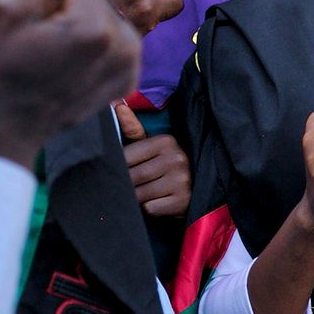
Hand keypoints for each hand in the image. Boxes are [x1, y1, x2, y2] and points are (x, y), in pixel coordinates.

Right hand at [0, 0, 141, 163]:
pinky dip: (91, 45)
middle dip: (64, 3)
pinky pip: (112, 42)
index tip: (30, 7)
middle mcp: (125, 45)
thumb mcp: (6, 7)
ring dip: (78, 23)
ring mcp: (130, 66)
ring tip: (47, 48)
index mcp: (95, 26)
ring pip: (105, 16)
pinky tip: (64, 61)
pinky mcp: (128, 80)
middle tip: (34, 31)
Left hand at [113, 100, 190, 218]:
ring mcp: (182, 180)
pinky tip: (160, 202)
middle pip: (131, 177)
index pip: (125, 157)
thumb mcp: (152, 147)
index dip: (118, 168)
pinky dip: (150, 209)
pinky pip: (150, 208)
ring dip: (137, 199)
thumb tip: (116, 104)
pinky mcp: (183, 200)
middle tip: (132, 187)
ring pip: (139, 194)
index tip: (123, 172)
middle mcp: (176, 158)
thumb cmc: (166, 168)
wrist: (198, 191)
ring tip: (148, 194)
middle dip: (126, 185)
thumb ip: (132, 129)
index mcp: (166, 141)